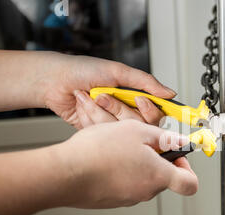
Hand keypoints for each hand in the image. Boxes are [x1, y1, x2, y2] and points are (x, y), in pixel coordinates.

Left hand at [40, 53, 174, 128]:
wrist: (54, 81)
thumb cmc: (83, 70)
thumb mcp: (118, 71)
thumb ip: (146, 82)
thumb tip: (170, 93)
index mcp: (134, 96)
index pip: (155, 112)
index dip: (150, 110)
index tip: (140, 102)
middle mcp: (126, 111)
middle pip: (140, 124)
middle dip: (120, 109)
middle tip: (105, 96)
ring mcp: (112, 123)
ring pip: (121, 130)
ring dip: (102, 111)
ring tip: (90, 98)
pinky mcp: (98, 132)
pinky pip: (104, 133)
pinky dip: (91, 118)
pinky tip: (82, 107)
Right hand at [56, 119, 197, 207]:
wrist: (64, 173)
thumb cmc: (98, 152)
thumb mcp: (137, 131)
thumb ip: (163, 137)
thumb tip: (178, 142)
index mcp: (159, 176)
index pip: (190, 184)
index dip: (188, 168)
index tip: (179, 155)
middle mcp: (146, 192)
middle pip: (164, 177)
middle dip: (157, 159)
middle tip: (143, 143)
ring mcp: (128, 198)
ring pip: (142, 178)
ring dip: (137, 163)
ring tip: (119, 147)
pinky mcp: (112, 200)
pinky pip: (125, 183)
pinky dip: (121, 171)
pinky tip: (106, 158)